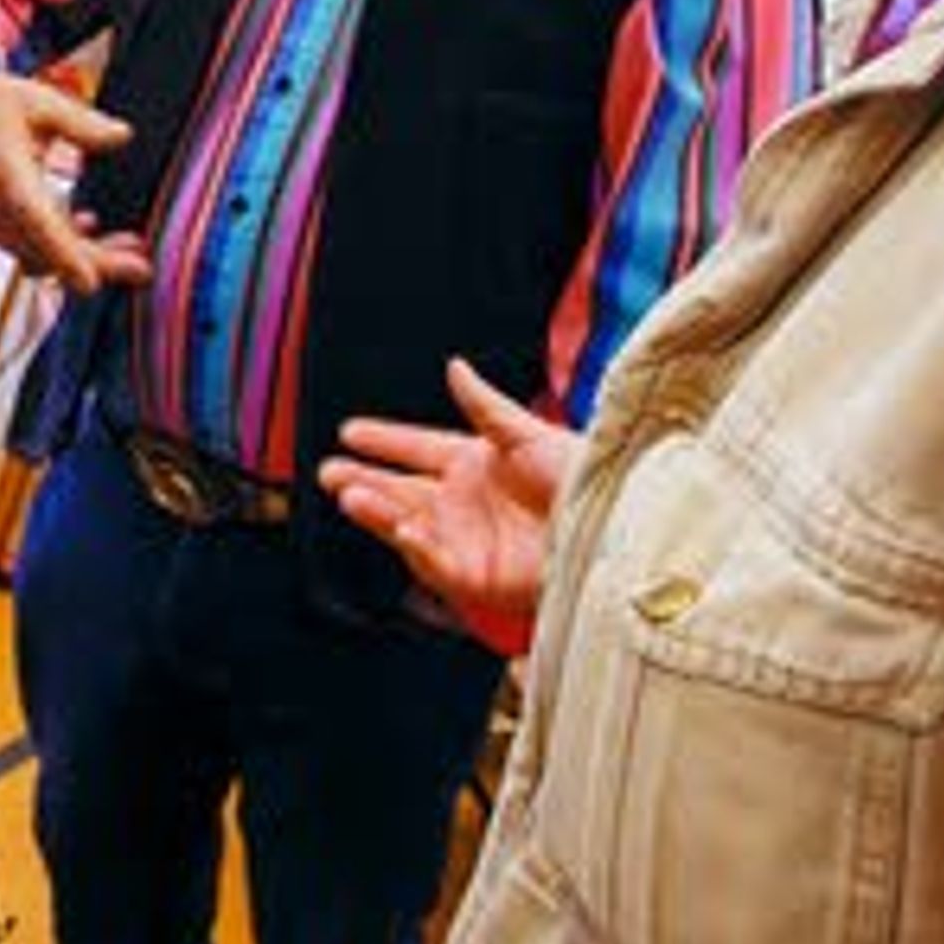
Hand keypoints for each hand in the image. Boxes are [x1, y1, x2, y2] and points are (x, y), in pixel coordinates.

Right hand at [0, 59, 151, 296]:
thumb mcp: (40, 101)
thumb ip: (84, 124)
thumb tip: (124, 137)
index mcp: (8, 178)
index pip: (40, 228)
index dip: (67, 259)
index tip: (93, 284)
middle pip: (48, 255)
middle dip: (97, 265)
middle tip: (142, 266)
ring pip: (40, 256)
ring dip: (83, 256)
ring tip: (130, 246)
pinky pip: (27, 246)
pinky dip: (59, 246)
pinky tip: (88, 224)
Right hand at [318, 358, 574, 643]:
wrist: (614, 527)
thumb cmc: (584, 478)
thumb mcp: (528, 434)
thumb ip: (485, 406)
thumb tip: (455, 368)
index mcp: (476, 464)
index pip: (418, 448)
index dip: (385, 440)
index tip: (350, 430)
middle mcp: (464, 503)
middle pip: (400, 490)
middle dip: (363, 481)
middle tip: (329, 472)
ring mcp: (466, 540)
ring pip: (406, 524)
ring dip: (376, 510)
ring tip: (348, 494)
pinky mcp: (475, 576)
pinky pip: (433, 561)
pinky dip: (415, 545)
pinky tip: (402, 526)